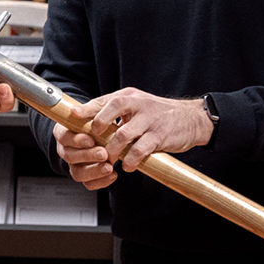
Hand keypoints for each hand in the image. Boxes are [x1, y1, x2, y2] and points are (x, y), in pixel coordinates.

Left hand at [52, 88, 213, 189]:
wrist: (190, 119)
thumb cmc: (158, 114)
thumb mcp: (136, 106)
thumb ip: (115, 112)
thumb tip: (88, 120)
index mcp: (128, 97)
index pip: (103, 101)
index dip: (86, 109)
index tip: (73, 116)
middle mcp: (137, 104)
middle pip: (109, 115)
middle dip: (98, 133)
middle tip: (95, 146)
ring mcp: (149, 119)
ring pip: (122, 135)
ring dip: (113, 151)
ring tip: (110, 160)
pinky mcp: (160, 135)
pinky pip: (140, 150)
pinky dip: (131, 160)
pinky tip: (128, 166)